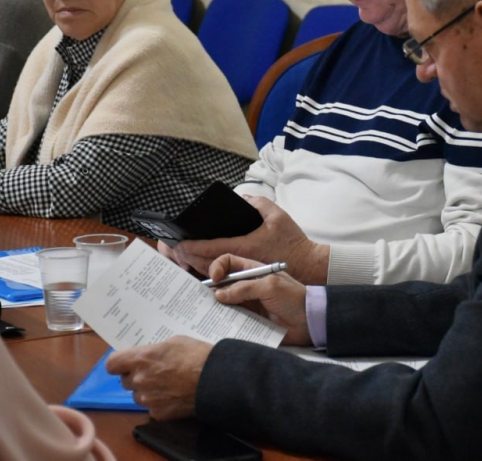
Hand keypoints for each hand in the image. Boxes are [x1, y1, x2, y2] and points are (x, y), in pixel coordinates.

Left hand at [106, 336, 212, 419]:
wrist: (215, 380)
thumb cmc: (197, 355)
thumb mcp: (174, 342)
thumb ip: (154, 351)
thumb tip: (147, 357)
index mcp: (141, 359)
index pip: (112, 364)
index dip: (119, 364)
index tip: (126, 363)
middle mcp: (139, 380)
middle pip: (125, 381)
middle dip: (136, 376)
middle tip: (155, 372)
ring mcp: (147, 399)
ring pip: (138, 395)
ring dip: (147, 391)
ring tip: (167, 385)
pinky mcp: (157, 413)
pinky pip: (151, 408)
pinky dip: (160, 403)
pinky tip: (174, 396)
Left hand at [170, 196, 329, 283]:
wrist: (309, 267)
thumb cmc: (294, 242)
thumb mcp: (278, 216)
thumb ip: (258, 203)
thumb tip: (241, 198)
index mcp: (244, 246)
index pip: (210, 248)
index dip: (190, 247)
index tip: (176, 244)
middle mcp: (240, 263)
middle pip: (205, 263)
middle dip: (186, 258)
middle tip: (172, 250)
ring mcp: (243, 275)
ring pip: (211, 273)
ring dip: (195, 267)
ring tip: (181, 259)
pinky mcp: (248, 283)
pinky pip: (222, 280)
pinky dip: (209, 274)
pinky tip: (201, 270)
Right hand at [208, 253, 311, 345]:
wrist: (309, 321)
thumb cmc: (294, 297)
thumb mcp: (270, 286)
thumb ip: (245, 288)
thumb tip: (219, 295)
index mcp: (252, 271)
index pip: (227, 262)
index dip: (217, 267)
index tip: (214, 279)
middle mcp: (246, 286)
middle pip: (220, 284)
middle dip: (207, 289)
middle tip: (199, 298)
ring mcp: (245, 303)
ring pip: (221, 303)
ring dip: (212, 307)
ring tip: (202, 313)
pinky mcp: (247, 320)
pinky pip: (229, 319)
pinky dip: (221, 321)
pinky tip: (213, 325)